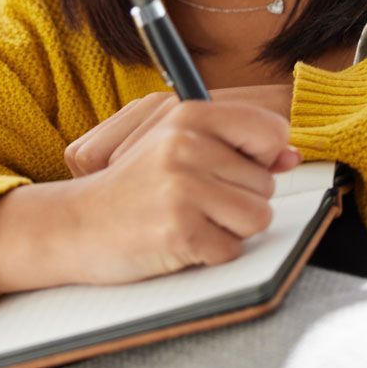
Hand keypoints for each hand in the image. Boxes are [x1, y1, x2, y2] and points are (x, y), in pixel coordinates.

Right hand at [53, 97, 299, 285]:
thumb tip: (291, 156)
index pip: (270, 130)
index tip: (235, 166)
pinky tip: (179, 240)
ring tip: (189, 219)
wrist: (75, 225)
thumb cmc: (134, 187)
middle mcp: (185, 145)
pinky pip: (232, 250)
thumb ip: (235, 145)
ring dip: (229, 229)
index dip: (264, 156)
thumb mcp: (178, 147)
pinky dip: (210, 253)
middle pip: (266, 183)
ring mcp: (182, 188)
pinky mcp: (180, 230)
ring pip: (258, 217)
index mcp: (187, 114)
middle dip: (239, 199)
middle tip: (192, 200)